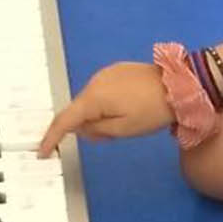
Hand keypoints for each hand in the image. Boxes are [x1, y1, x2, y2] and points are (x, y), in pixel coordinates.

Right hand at [38, 62, 171, 151]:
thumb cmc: (152, 111)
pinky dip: (106, 103)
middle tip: (111, 136)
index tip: (42, 151)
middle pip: (78, 110)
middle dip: (87, 126)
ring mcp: (106, 73)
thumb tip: (80, 129)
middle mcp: (94, 82)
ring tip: (125, 122)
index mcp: (93, 98)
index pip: (64, 120)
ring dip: (98, 115)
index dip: (51, 137)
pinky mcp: (118, 70)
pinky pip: (102, 91)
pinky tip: (127, 109)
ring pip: (91, 101)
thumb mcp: (123, 130)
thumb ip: (96, 131)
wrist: (180, 85)